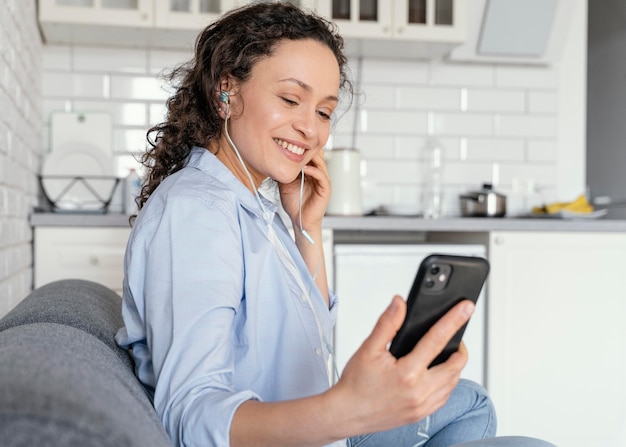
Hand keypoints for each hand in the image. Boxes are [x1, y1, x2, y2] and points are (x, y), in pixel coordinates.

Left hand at [278, 150, 329, 229]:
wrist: (300, 220)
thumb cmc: (294, 203)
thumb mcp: (285, 183)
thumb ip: (285, 171)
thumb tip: (275, 160)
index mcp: (311, 172)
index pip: (311, 155)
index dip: (303, 147)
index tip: (292, 141)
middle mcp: (319, 174)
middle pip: (318, 155)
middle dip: (308, 149)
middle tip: (297, 143)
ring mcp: (323, 181)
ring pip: (321, 163)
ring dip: (311, 157)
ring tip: (301, 153)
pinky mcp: (326, 189)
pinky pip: (321, 176)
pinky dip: (313, 170)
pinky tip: (304, 169)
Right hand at [326, 296, 472, 437]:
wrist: (347, 413)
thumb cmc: (356, 384)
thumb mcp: (368, 348)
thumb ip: (387, 324)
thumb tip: (399, 303)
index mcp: (407, 373)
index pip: (437, 340)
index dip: (453, 321)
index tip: (466, 309)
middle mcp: (419, 392)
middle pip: (455, 365)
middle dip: (460, 347)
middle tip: (455, 336)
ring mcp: (423, 406)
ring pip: (453, 382)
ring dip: (455, 366)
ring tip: (446, 353)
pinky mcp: (422, 415)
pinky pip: (445, 397)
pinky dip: (448, 383)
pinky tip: (438, 374)